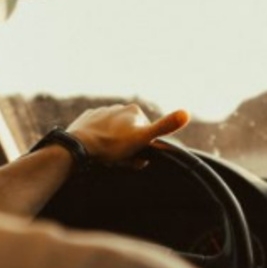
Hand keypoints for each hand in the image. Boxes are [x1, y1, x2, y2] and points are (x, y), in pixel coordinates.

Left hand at [67, 104, 188, 164]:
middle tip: (120, 160)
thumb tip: (187, 112)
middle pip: (130, 133)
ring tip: (107, 157)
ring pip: (114, 133)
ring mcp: (101, 112)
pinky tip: (96, 149)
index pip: (146, 134)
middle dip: (128, 148)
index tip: (135, 157)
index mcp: (134, 111)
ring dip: (114, 145)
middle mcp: (118, 107)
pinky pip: (97, 132)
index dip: (143, 148)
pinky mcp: (87, 119)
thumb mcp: (142, 138)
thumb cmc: (112, 145)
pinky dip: (99, 140)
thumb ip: (165, 126)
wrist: (79, 145)